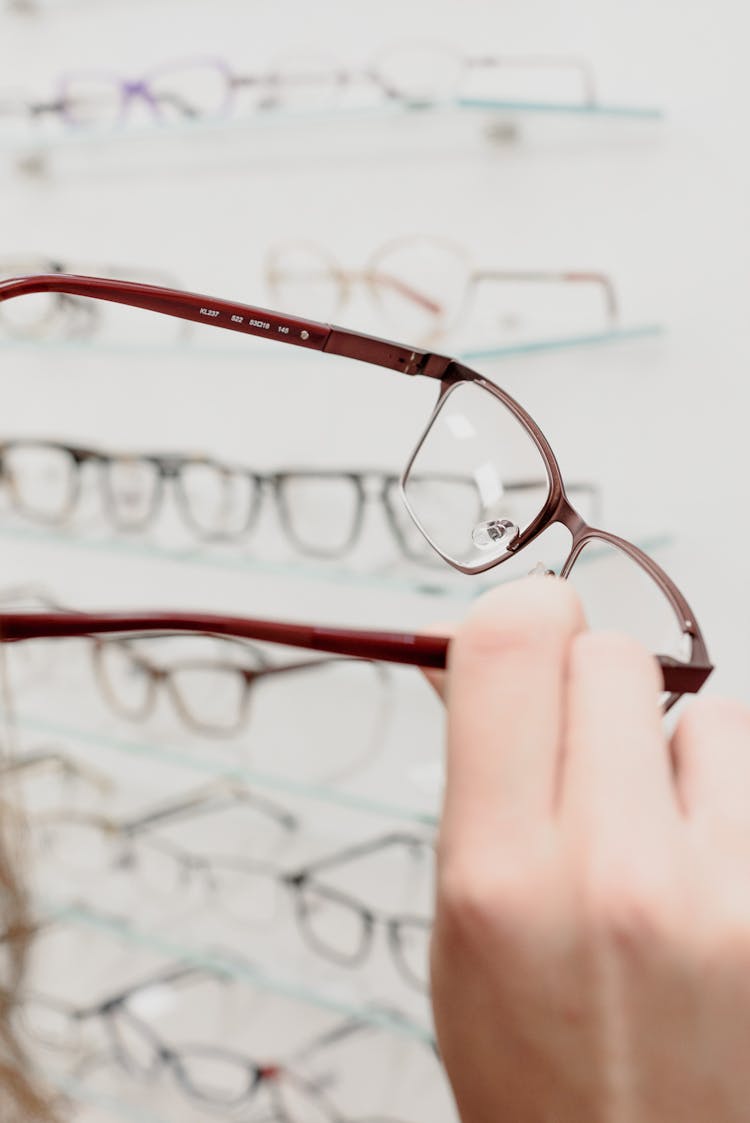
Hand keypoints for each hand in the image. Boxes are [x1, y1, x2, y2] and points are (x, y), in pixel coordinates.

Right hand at [431, 576, 749, 1122]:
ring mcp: (721, 898)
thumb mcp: (459, 921)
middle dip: (589, 684)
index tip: (527, 637)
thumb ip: (476, 774)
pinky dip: (729, 801)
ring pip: (709, 712)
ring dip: (676, 750)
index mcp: (495, 873)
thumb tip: (475, 654)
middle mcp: (611, 874)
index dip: (520, 614)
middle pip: (611, 657)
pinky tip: (706, 872)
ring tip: (654, 836)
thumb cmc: (534, 1062)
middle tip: (581, 754)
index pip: (512, 644)